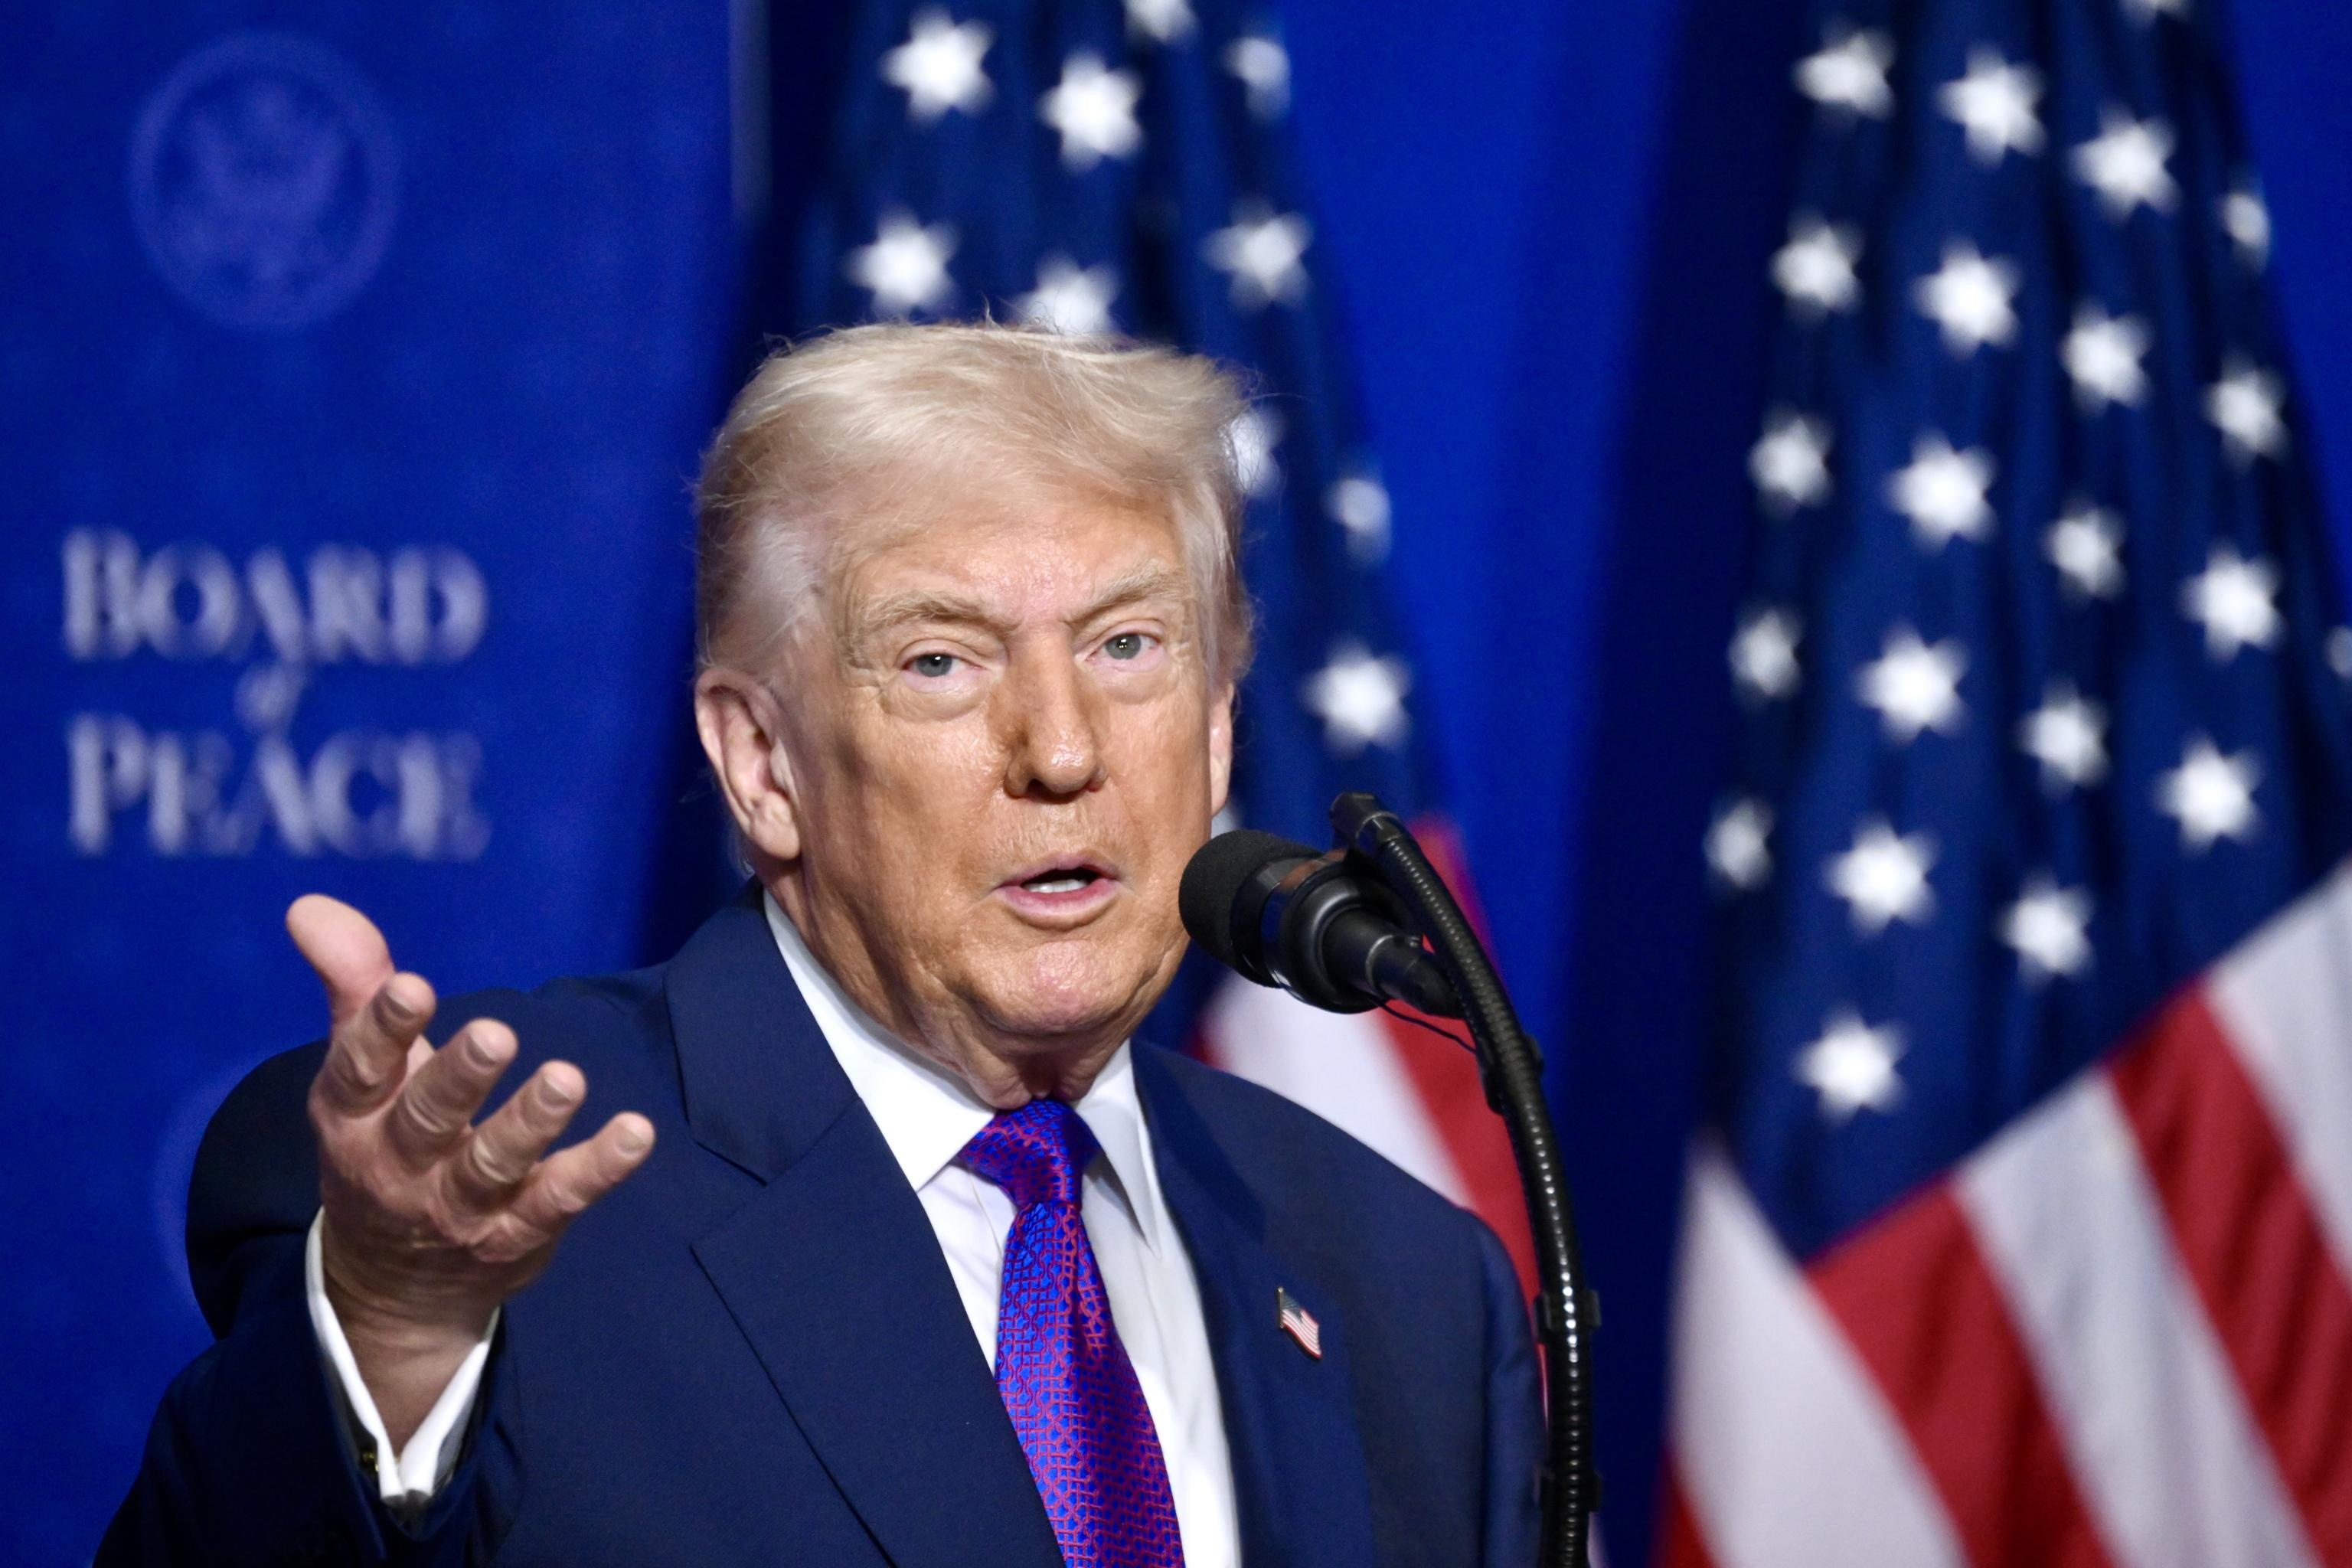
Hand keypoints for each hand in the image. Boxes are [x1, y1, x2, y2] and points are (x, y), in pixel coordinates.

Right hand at [291, 895, 654, 1448]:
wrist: (395, 1287)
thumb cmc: (385, 1141)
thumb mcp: (361, 1071)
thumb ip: (352, 985)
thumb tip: (310, 905)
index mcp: (354, 1117)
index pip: (361, 1071)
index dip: (383, 1029)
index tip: (412, 985)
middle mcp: (399, 1165)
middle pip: (428, 1120)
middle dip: (460, 1078)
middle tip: (496, 1034)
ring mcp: (460, 1207)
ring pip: (493, 1165)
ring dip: (530, 1122)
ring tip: (566, 1079)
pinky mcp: (519, 1232)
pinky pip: (559, 1200)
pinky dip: (598, 1169)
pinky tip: (634, 1133)